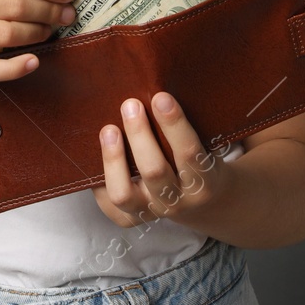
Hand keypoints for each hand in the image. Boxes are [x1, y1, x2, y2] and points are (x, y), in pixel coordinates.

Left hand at [92, 91, 234, 228]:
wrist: (204, 201)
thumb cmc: (202, 158)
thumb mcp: (209, 145)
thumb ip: (188, 125)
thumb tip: (156, 85)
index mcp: (205, 182)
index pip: (189, 154)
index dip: (174, 125)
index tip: (161, 97)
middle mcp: (178, 201)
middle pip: (154, 172)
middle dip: (139, 136)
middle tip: (130, 104)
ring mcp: (152, 213)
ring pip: (124, 193)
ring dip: (113, 158)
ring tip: (108, 129)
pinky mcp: (131, 219)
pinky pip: (109, 204)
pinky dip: (99, 181)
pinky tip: (95, 156)